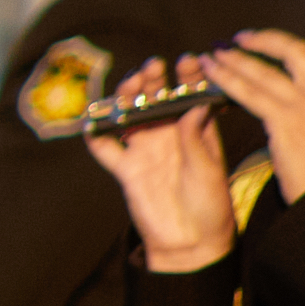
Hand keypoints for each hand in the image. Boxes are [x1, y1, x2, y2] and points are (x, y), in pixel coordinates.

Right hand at [80, 58, 237, 268]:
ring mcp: (145, 151)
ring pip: (129, 115)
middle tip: (153, 68)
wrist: (191, 244)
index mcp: (195, 132)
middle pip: (155, 99)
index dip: (188, 76)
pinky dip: (95, 135)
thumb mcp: (209, 171)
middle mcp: (168, 136)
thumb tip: (193, 105)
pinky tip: (93, 124)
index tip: (188, 61)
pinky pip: (105, 148)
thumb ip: (195, 139)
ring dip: (126, 98)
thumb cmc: (211, 207)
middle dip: (153, 80)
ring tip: (130, 86)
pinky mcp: (126, 169)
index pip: (190, 96)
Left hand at [193, 30, 304, 202]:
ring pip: (266, 72)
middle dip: (263, 40)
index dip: (303, 43)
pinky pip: (251, 93)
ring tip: (212, 56)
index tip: (278, 45)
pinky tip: (213, 77)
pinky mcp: (287, 121)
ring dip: (234, 60)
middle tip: (240, 40)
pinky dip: (227, 81)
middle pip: (295, 49)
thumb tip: (301, 92)